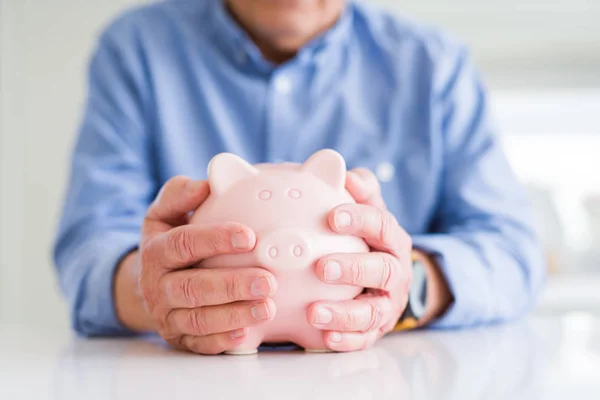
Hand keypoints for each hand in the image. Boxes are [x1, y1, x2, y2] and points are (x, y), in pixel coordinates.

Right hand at [115, 176, 276, 353]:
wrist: (149, 283)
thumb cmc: (169, 240)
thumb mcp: (165, 213)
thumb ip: (180, 194)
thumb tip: (206, 184)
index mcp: (156, 251)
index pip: (183, 244)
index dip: (214, 239)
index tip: (249, 236)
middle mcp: (157, 285)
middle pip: (193, 287)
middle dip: (232, 284)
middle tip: (269, 280)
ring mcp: (167, 315)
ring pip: (198, 319)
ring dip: (234, 314)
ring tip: (268, 307)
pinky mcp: (178, 338)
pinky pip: (199, 344)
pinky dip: (222, 341)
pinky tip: (247, 334)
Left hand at [308, 168, 412, 351]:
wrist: (389, 279)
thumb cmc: (367, 239)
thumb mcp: (369, 210)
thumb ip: (360, 191)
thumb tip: (346, 174)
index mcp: (392, 239)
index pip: (381, 225)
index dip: (359, 219)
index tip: (332, 216)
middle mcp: (396, 271)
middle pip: (383, 270)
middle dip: (354, 268)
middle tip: (321, 267)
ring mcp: (388, 303)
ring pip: (373, 311)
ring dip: (344, 313)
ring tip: (313, 312)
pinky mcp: (377, 329)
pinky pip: (365, 338)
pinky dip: (347, 340)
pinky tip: (324, 339)